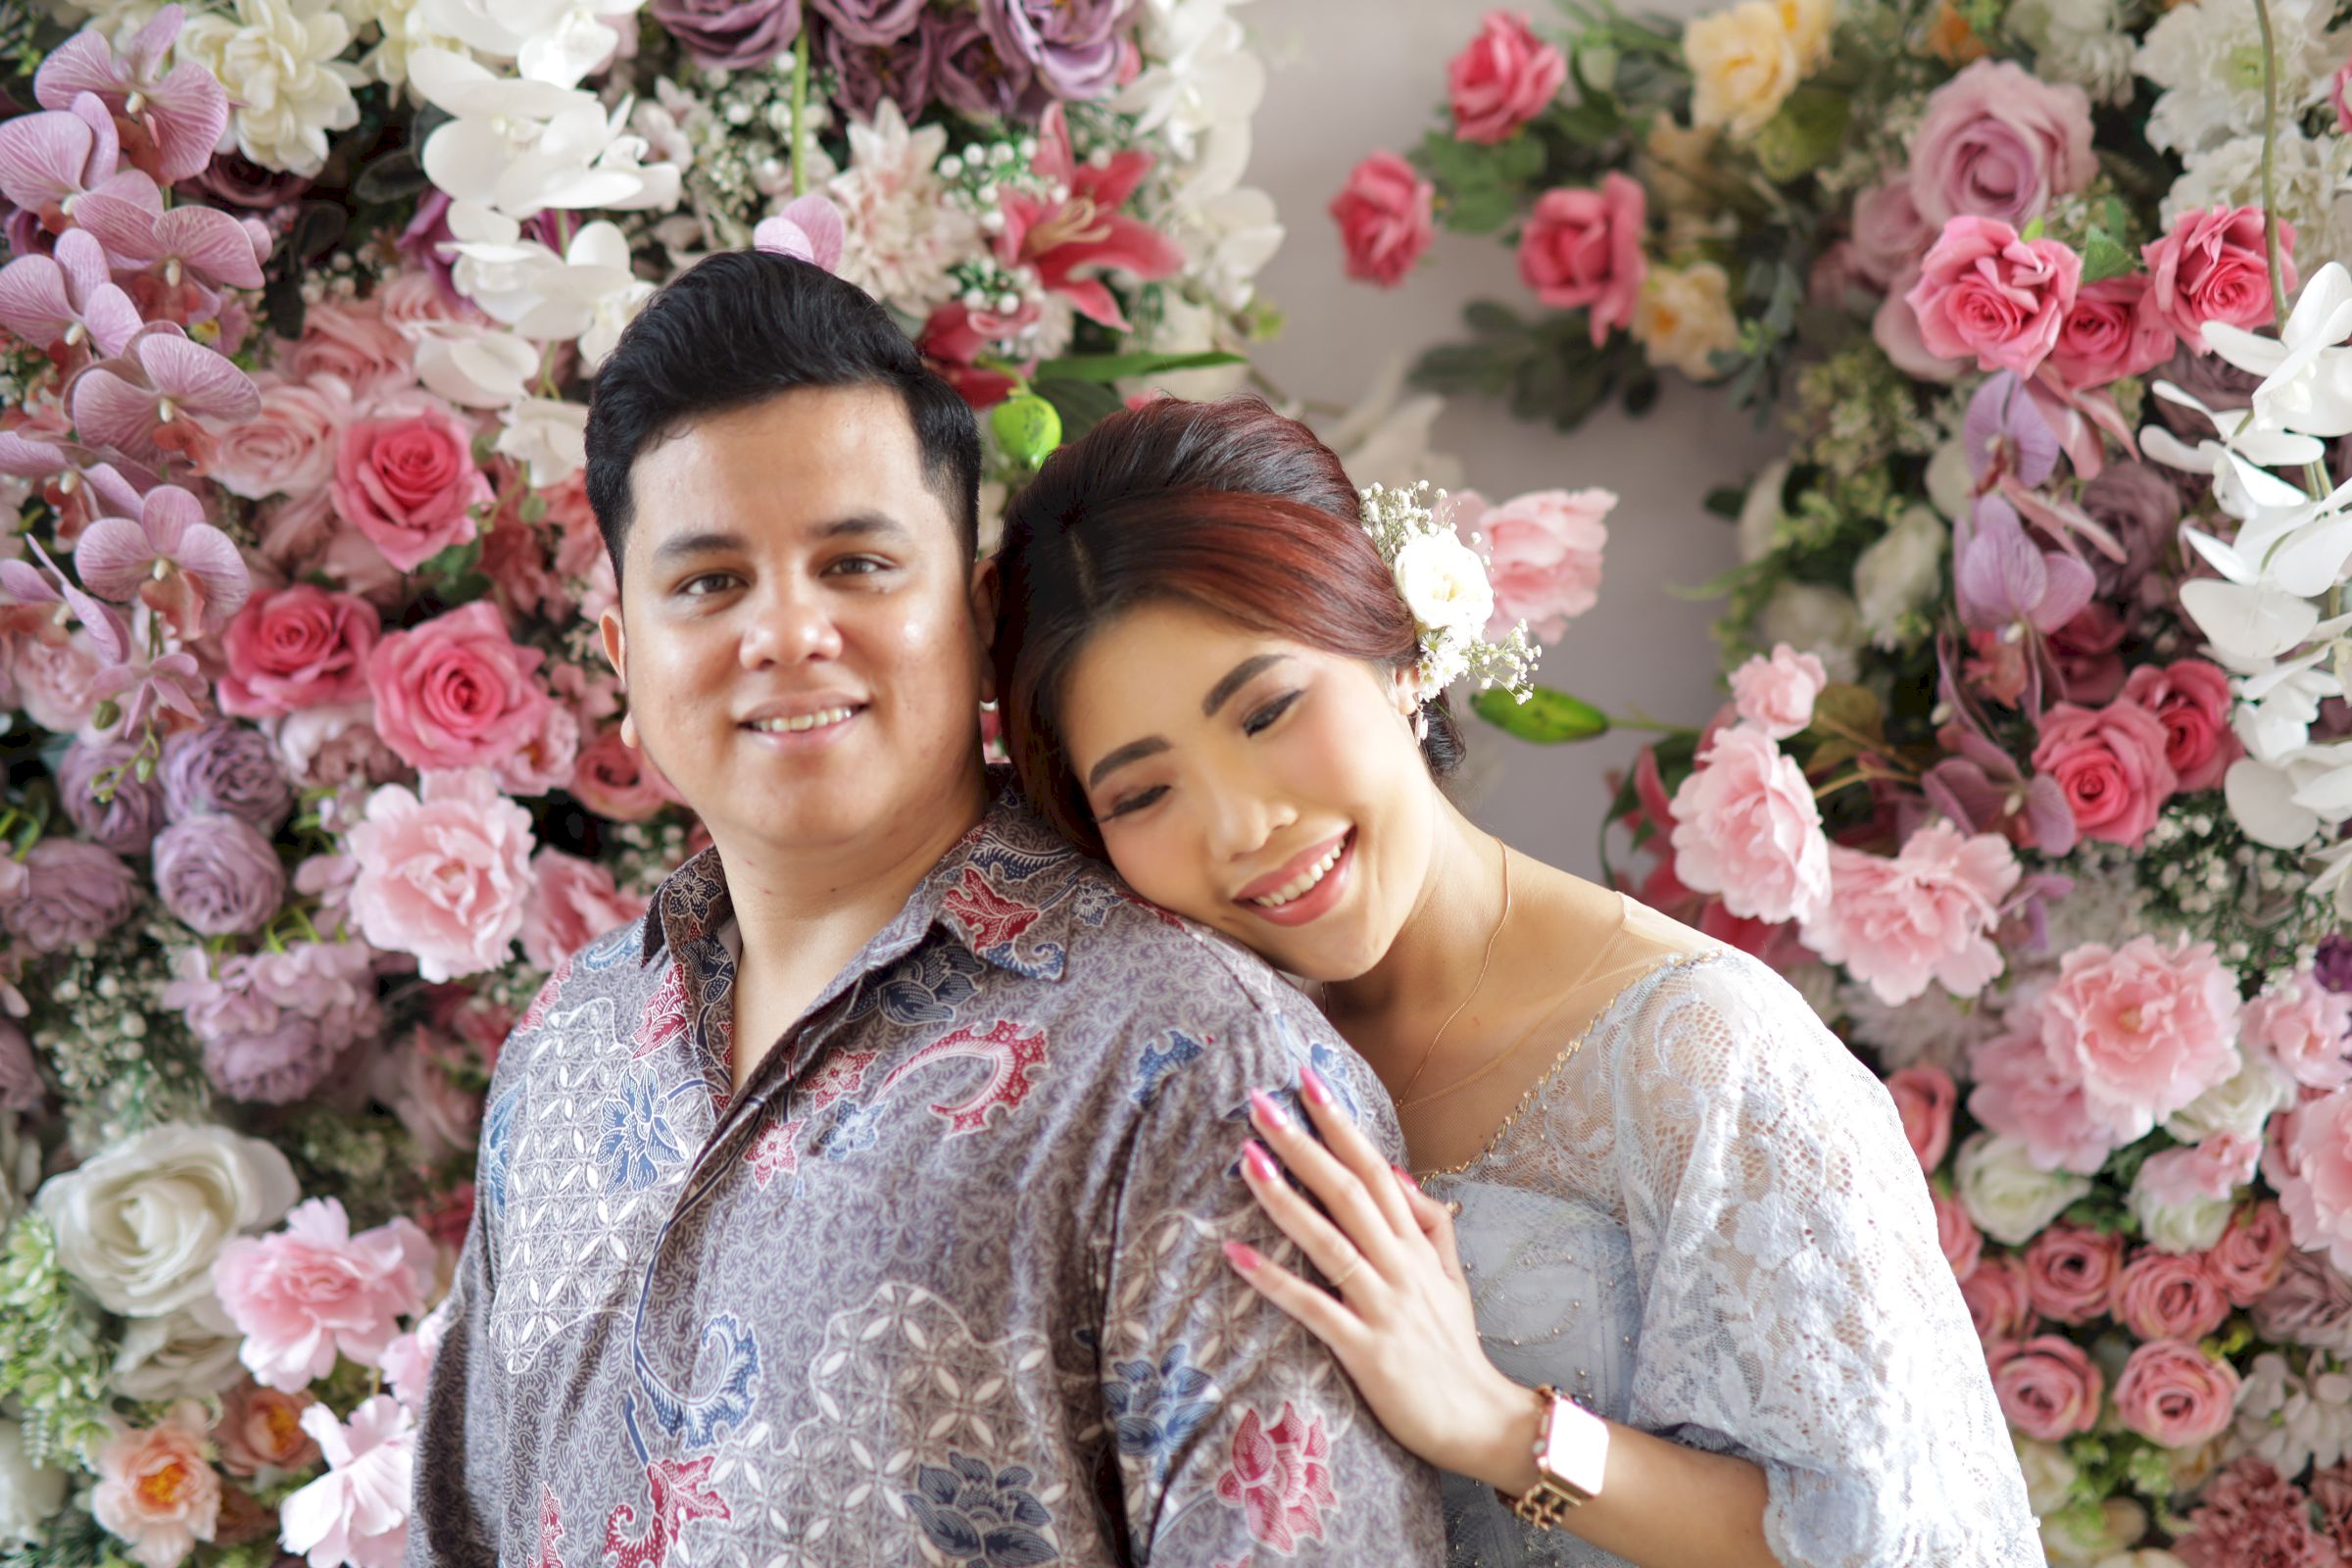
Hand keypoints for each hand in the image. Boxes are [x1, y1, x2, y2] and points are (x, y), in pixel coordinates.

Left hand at [1223, 1066, 1538, 1489]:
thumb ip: (1430, 1222)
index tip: (1308, 1080)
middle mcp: (1400, 1266)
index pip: (1376, 1169)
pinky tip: (1236, 1254)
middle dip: (1303, 1144)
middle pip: (1348, 1192)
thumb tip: (1398, 1172)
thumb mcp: (1451, 1276)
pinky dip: (1275, 1281)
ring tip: (1245, 1159)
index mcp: (1417, 1244)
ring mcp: (1382, 1307)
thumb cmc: (1454, 1347)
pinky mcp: (1364, 1350)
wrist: (1480, 1421)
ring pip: (1329, 1241)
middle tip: (1260, 1101)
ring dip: (1284, 1198)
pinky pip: (1314, 1309)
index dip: (1342, 1124)